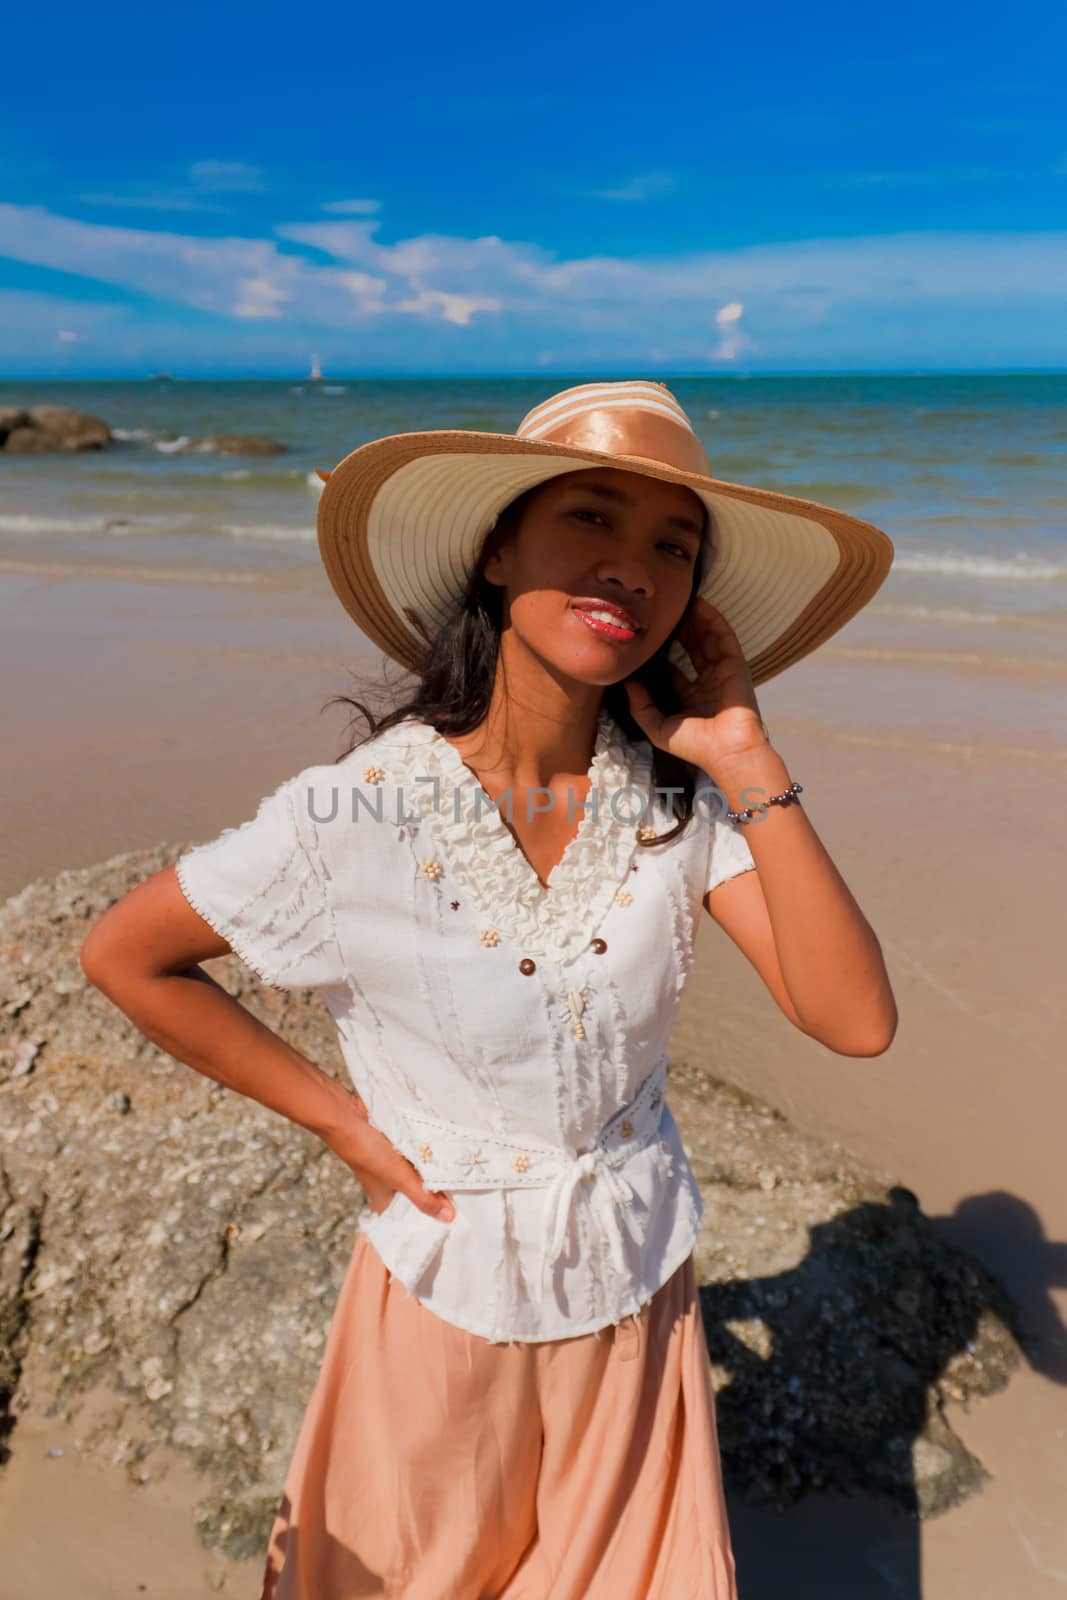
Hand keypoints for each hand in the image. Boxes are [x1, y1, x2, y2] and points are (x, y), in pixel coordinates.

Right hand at [327, 1091, 454, 1222]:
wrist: (348, 1116)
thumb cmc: (367, 1152)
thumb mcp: (399, 1178)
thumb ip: (422, 1196)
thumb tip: (448, 1218)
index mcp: (382, 1199)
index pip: (405, 1217)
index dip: (423, 1218)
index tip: (448, 1219)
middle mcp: (385, 1183)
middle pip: (414, 1191)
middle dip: (433, 1191)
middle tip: (461, 1193)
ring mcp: (388, 1162)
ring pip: (415, 1170)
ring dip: (431, 1168)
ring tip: (459, 1171)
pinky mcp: (392, 1144)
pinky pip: (414, 1151)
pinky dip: (425, 1150)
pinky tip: (443, 1148)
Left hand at [622, 596, 771, 776]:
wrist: (727, 751)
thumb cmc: (695, 746)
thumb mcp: (658, 728)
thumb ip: (640, 706)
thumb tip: (626, 683)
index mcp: (690, 697)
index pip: (674, 668)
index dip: (661, 652)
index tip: (645, 636)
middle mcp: (707, 682)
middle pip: (691, 648)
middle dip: (678, 629)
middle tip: (660, 612)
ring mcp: (722, 671)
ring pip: (706, 637)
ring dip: (694, 619)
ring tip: (678, 600)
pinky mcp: (735, 664)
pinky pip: (723, 635)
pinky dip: (713, 618)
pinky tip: (700, 604)